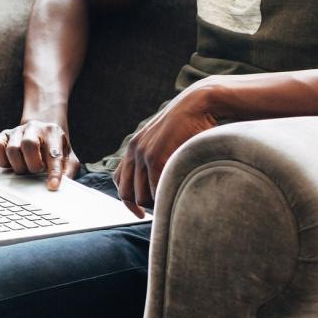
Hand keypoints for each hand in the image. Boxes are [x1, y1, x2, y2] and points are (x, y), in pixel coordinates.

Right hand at [0, 118, 78, 190]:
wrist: (42, 132)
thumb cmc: (54, 148)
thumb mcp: (67, 158)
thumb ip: (67, 171)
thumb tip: (62, 187)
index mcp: (52, 132)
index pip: (53, 153)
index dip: (53, 171)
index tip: (52, 186)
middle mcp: (34, 127)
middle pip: (28, 145)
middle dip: (32, 165)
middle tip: (36, 171)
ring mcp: (17, 130)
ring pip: (12, 149)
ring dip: (18, 165)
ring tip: (25, 168)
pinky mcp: (4, 135)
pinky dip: (2, 159)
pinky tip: (11, 164)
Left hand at [113, 81, 222, 216]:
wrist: (197, 104)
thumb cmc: (189, 124)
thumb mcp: (166, 140)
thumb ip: (157, 157)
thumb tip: (160, 181)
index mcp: (134, 147)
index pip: (119, 181)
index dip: (128, 200)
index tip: (140, 212)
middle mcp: (134, 151)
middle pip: (127, 193)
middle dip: (140, 207)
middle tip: (157, 213)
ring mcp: (143, 154)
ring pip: (141, 195)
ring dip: (154, 205)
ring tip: (170, 205)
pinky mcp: (156, 157)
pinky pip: (155, 189)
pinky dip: (163, 198)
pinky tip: (175, 199)